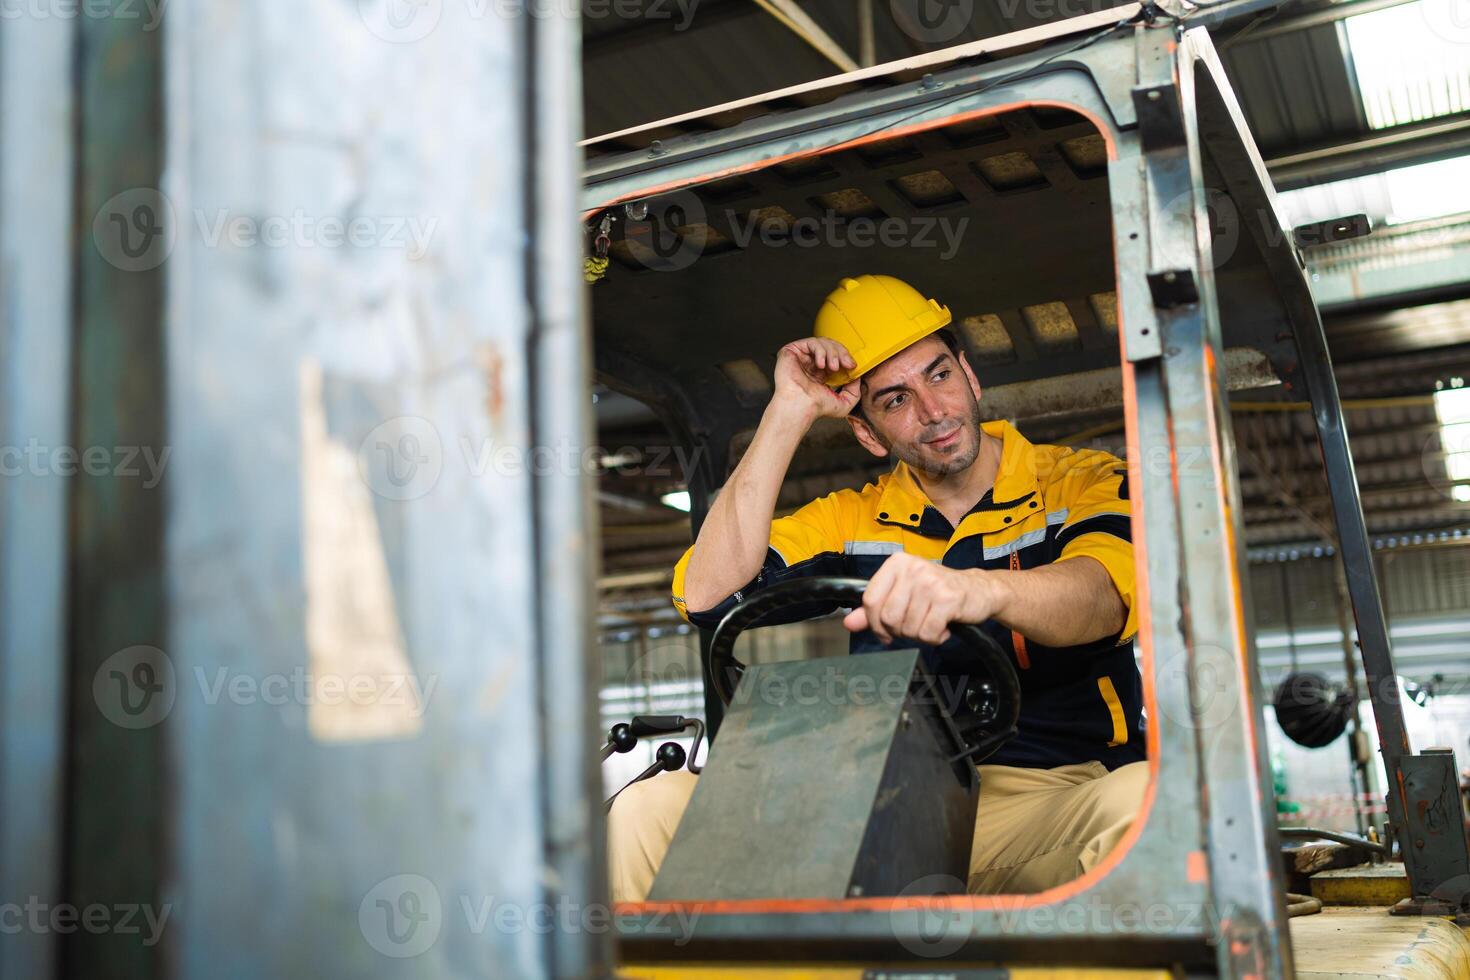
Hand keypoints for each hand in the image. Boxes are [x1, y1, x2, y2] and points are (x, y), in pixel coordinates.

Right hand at [772, 338, 861, 420]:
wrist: (801, 406)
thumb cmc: (815, 408)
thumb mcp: (845, 402)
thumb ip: (855, 390)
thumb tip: (857, 377)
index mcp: (820, 374)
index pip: (835, 357)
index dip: (845, 358)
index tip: (852, 366)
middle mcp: (810, 364)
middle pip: (830, 347)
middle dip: (842, 354)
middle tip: (846, 364)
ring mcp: (801, 357)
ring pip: (823, 343)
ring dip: (833, 353)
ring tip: (833, 367)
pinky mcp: (792, 351)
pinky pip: (811, 342)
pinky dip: (820, 351)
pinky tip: (821, 364)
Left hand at [842, 552, 1000, 645]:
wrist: (979, 590)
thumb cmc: (939, 592)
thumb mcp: (904, 594)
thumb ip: (875, 609)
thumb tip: (849, 622)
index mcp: (897, 563)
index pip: (870, 600)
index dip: (874, 624)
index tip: (885, 632)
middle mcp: (912, 568)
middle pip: (888, 617)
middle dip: (901, 630)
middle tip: (916, 624)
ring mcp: (931, 582)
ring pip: (908, 628)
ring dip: (920, 634)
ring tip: (932, 622)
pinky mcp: (948, 599)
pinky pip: (927, 633)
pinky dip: (935, 638)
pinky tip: (943, 627)